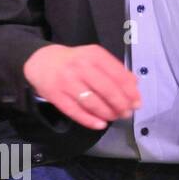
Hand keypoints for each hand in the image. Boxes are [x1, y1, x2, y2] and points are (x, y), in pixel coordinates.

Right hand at [23, 43, 140, 129]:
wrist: (41, 62)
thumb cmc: (74, 62)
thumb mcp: (94, 58)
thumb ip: (115, 70)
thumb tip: (135, 85)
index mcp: (93, 55)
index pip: (118, 75)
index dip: (130, 92)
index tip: (137, 103)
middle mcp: (79, 66)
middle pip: (106, 89)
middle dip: (121, 104)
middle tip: (126, 113)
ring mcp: (66, 81)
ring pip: (92, 102)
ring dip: (107, 113)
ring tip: (114, 117)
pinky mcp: (55, 95)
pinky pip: (75, 111)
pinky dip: (89, 120)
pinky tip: (100, 124)